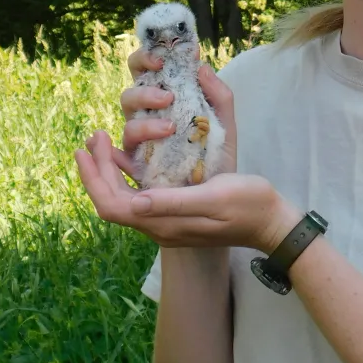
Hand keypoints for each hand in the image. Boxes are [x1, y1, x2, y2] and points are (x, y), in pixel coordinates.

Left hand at [74, 132, 300, 250]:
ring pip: (123, 199)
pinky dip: (128, 175)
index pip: (112, 204)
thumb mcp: (214, 197)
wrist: (272, 223)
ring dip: (109, 172)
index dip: (95, 177)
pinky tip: (129, 156)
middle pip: (112, 202)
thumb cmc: (248, 205)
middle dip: (97, 170)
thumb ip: (175, 201)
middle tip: (94, 137)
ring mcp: (167, 222)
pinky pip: (140, 196)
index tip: (90, 145)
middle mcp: (159, 226)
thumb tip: (136, 201)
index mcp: (164, 223)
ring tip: (103, 142)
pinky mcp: (176, 214)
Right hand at [112, 47, 237, 181]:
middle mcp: (147, 117)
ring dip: (145, 122)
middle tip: (167, 97)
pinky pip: (124, 152)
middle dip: (145, 92)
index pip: (144, 71)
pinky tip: (144, 145)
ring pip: (127, 121)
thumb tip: (202, 66)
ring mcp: (140, 140)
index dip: (146, 58)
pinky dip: (128, 145)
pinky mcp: (138, 163)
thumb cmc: (218, 155)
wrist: (221, 192)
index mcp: (164, 100)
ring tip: (170, 127)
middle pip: (130, 94)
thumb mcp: (225, 124)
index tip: (163, 59)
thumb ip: (219, 95)